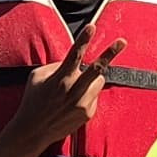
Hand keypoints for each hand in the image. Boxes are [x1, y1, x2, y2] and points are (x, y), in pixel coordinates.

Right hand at [0, 29, 128, 152]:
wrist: (34, 130)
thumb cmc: (33, 100)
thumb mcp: (37, 77)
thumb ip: (54, 66)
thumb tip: (70, 61)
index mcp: (61, 77)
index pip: (74, 53)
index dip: (84, 39)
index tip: (92, 26)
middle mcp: (74, 89)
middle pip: (97, 68)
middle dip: (111, 53)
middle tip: (122, 41)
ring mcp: (82, 102)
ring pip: (98, 81)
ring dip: (92, 79)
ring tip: (77, 87)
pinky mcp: (88, 113)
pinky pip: (94, 96)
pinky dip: (87, 95)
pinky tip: (72, 104)